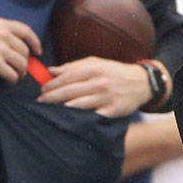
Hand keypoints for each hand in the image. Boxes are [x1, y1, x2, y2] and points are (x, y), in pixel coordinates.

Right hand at [0, 18, 41, 82]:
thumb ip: (3, 35)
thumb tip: (23, 50)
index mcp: (1, 24)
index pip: (25, 30)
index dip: (35, 42)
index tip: (37, 51)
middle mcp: (3, 34)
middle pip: (24, 50)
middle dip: (25, 62)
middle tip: (21, 69)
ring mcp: (0, 48)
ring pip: (21, 63)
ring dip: (21, 72)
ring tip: (16, 76)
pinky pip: (13, 74)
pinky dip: (13, 80)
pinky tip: (8, 81)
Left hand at [36, 56, 153, 117]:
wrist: (142, 83)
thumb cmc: (115, 72)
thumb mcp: (97, 63)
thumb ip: (74, 66)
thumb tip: (51, 70)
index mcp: (95, 68)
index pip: (68, 76)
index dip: (52, 83)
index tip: (42, 88)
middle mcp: (100, 82)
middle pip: (69, 91)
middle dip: (52, 96)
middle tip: (41, 100)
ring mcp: (107, 97)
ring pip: (78, 104)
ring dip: (61, 108)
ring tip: (49, 110)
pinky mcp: (112, 111)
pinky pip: (91, 116)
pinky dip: (79, 118)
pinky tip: (68, 119)